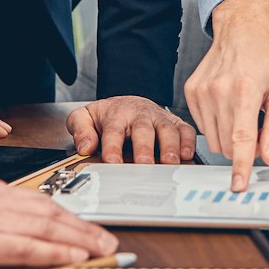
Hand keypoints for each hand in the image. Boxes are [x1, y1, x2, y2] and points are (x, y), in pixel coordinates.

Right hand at [0, 179, 118, 268]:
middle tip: (110, 241)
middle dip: (84, 227)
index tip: (89, 228)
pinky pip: (26, 247)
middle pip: (51, 213)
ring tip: (103, 250)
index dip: (69, 217)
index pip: (40, 203)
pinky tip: (72, 258)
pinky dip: (54, 252)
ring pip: (46, 228)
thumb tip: (5, 226)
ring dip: (79, 240)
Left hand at [69, 95, 195, 163]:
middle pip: (143, 129)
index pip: (113, 130)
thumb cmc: (109, 116)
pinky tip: (186, 155)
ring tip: (169, 163)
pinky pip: (185, 129)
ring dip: (170, 146)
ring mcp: (159, 118)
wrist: (128, 103)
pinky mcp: (174, 123)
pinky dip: (188, 141)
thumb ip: (80, 130)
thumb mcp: (85, 117)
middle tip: (145, 166)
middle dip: (145, 148)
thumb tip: (85, 146)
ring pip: (167, 129)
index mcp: (117, 114)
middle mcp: (140, 115)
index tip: (112, 162)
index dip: (113, 146)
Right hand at [185, 0, 268, 191]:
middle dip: (243, 147)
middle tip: (255, 125)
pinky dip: (217, 123)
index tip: (238, 185)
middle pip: (228, 144)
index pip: (242, 139)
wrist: (241, 27)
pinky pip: (203, 125)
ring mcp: (200, 91)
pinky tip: (227, 103)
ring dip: (229, 136)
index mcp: (245, 90)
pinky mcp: (190, 91)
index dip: (241, 166)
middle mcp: (218, 91)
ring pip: (214, 139)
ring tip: (241, 110)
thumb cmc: (265, 55)